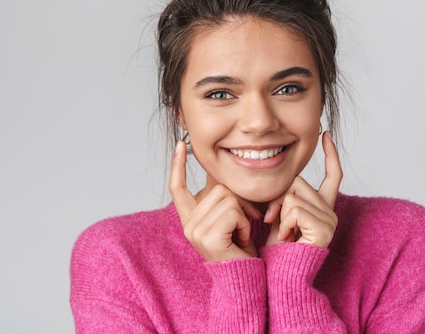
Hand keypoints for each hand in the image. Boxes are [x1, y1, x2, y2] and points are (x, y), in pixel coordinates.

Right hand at [170, 140, 260, 261]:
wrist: (247, 280)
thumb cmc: (242, 250)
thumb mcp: (229, 218)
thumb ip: (221, 198)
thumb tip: (217, 172)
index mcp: (189, 219)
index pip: (177, 188)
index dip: (178, 165)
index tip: (181, 144)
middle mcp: (187, 224)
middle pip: (216, 187)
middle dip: (238, 200)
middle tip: (243, 223)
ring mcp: (195, 231)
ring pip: (227, 196)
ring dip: (243, 213)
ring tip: (241, 232)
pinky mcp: (208, 236)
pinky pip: (233, 210)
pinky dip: (244, 223)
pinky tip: (241, 239)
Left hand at [264, 131, 341, 247]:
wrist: (278, 275)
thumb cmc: (274, 249)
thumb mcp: (275, 214)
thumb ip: (281, 195)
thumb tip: (273, 169)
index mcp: (320, 206)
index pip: (332, 175)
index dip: (330, 154)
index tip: (325, 134)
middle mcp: (329, 211)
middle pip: (298, 180)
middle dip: (277, 196)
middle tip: (270, 219)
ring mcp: (329, 219)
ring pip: (293, 193)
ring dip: (278, 212)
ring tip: (280, 232)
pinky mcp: (324, 229)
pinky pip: (295, 209)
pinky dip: (283, 222)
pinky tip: (285, 238)